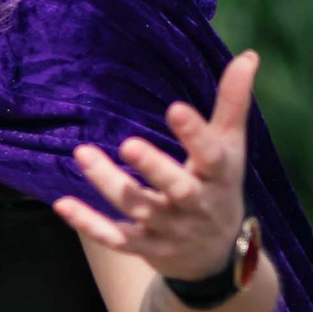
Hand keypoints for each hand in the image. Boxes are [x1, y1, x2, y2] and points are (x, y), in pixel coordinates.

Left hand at [52, 49, 258, 282]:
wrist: (216, 256)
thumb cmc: (219, 186)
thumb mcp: (231, 147)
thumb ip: (233, 102)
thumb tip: (249, 55)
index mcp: (218, 175)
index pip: (211, 155)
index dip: (195, 135)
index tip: (176, 109)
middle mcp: (195, 204)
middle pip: (176, 188)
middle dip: (154, 168)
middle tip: (128, 144)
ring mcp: (169, 228)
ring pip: (138, 207)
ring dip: (109, 184)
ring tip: (83, 154)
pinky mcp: (145, 246)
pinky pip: (116, 239)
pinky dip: (90, 225)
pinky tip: (63, 205)